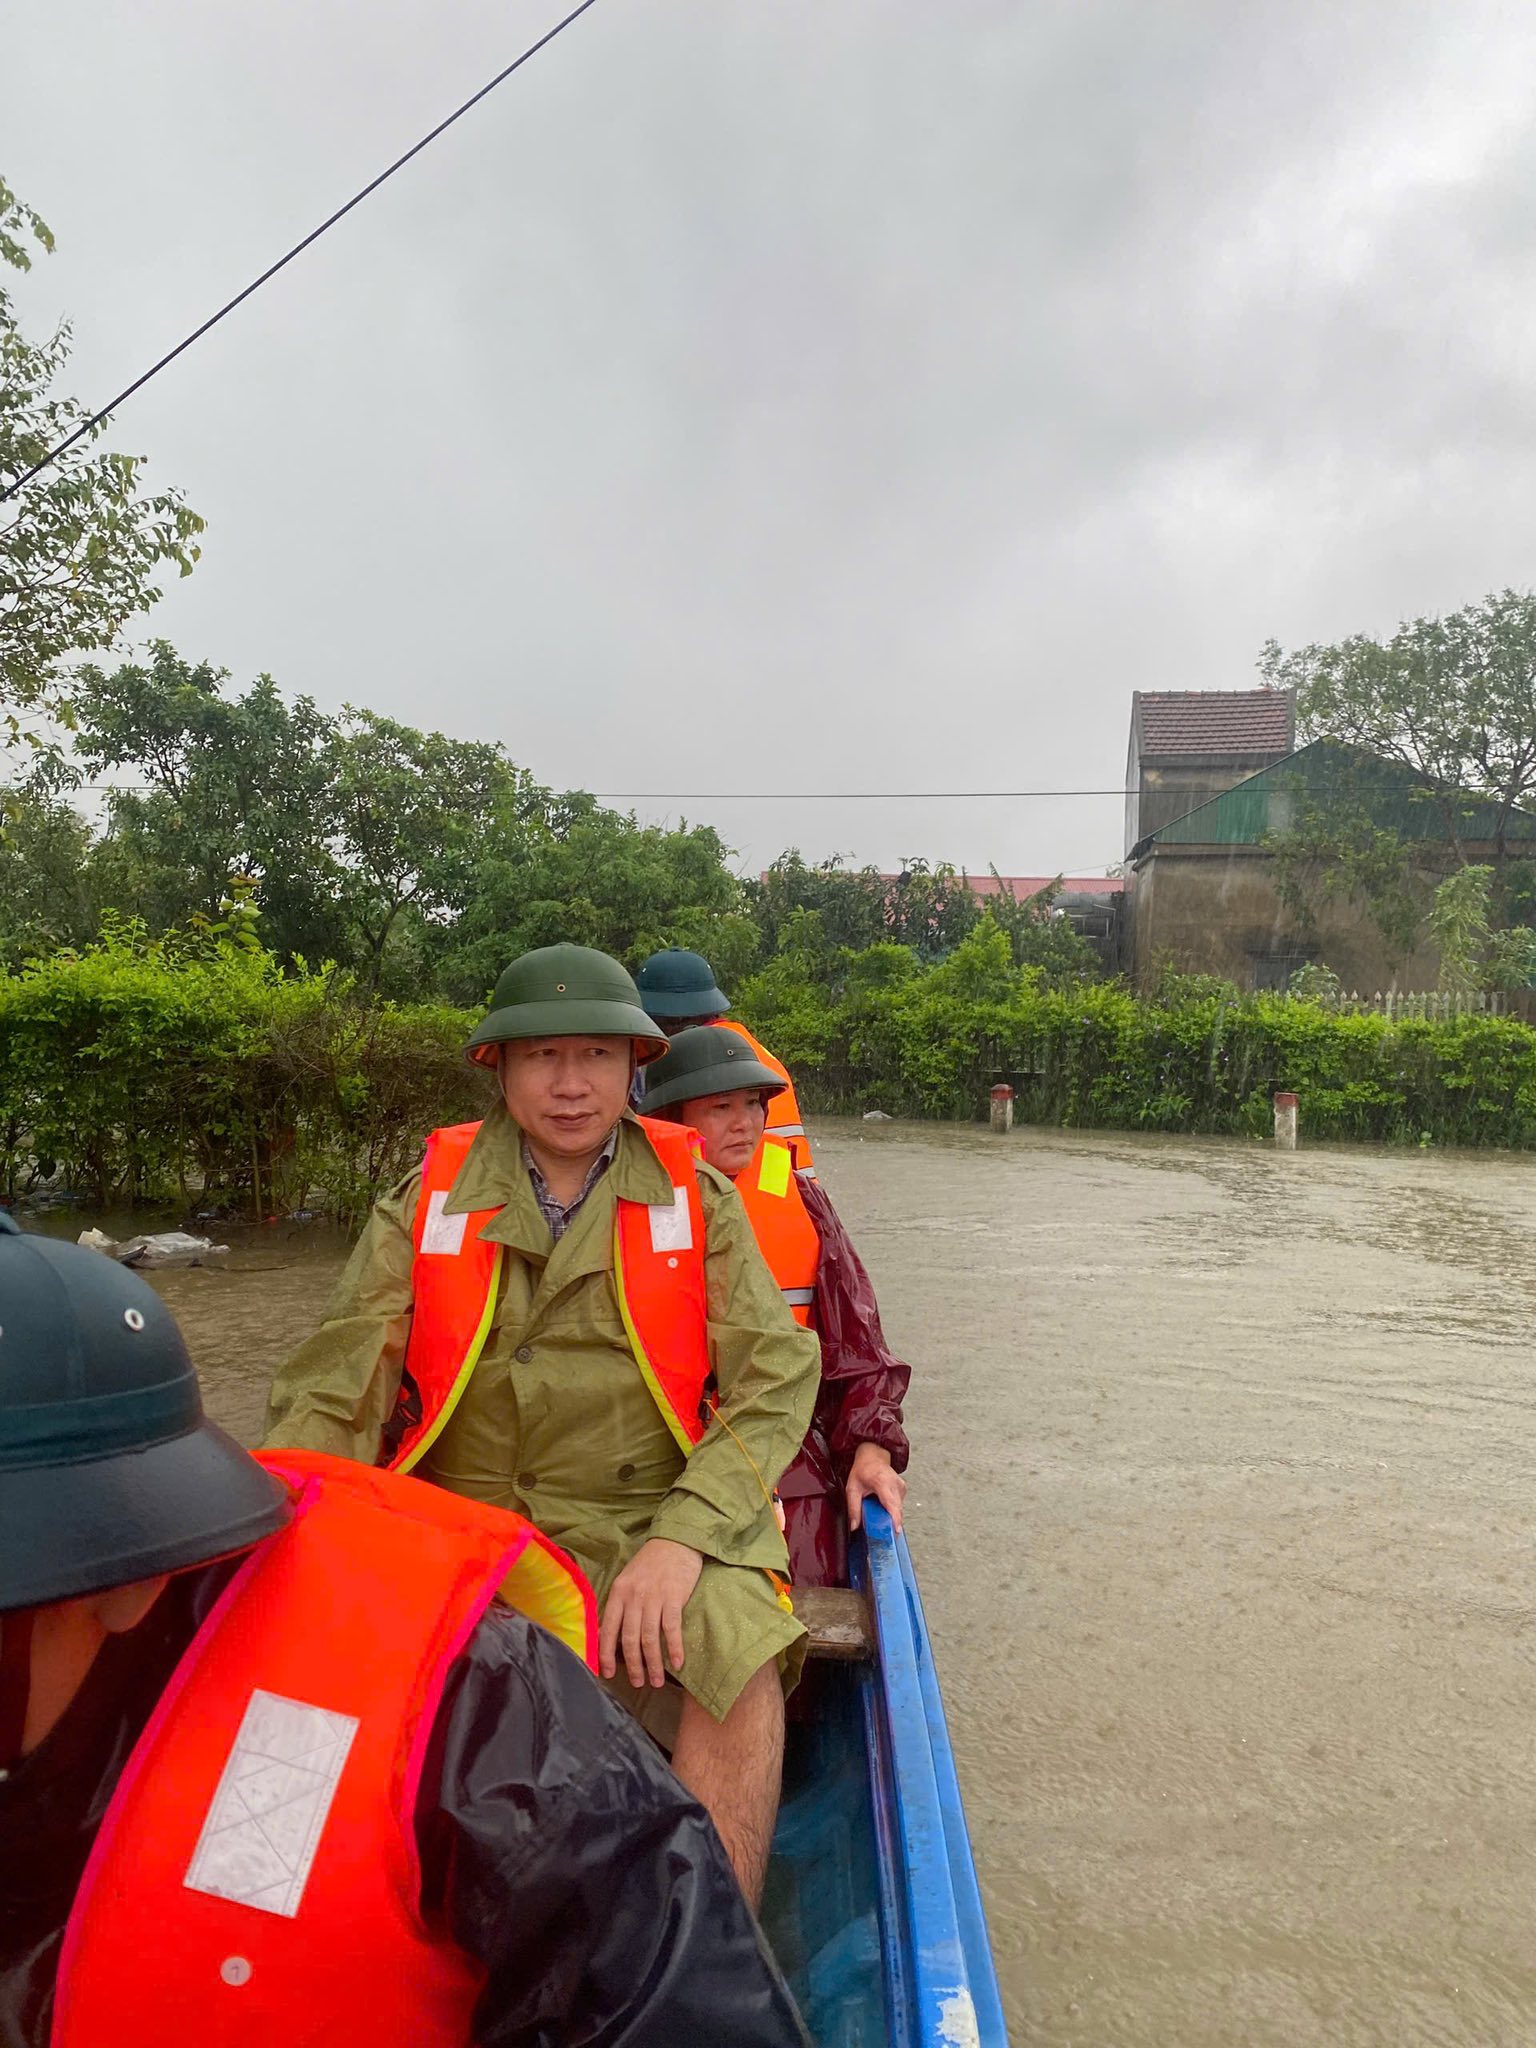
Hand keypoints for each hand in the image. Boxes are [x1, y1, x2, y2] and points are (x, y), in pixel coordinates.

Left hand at [599, 1538, 703, 1688]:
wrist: (676, 1540)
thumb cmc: (651, 1562)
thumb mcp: (627, 1579)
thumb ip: (620, 1605)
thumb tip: (609, 1634)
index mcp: (618, 1593)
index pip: (608, 1630)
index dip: (606, 1654)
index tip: (607, 1674)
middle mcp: (633, 1597)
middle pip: (630, 1639)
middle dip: (633, 1666)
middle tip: (638, 1683)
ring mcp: (653, 1597)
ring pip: (650, 1639)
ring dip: (653, 1664)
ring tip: (656, 1680)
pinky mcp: (674, 1597)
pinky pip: (672, 1629)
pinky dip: (674, 1648)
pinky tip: (676, 1663)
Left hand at [845, 1442, 906, 1534]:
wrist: (872, 1456)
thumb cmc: (863, 1470)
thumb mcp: (852, 1488)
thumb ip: (853, 1508)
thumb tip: (854, 1526)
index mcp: (882, 1482)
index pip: (891, 1504)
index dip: (895, 1518)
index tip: (896, 1530)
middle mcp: (895, 1483)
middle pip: (896, 1509)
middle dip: (889, 1522)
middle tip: (878, 1529)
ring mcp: (901, 1486)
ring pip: (898, 1509)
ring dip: (889, 1515)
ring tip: (876, 1510)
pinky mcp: (903, 1489)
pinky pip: (899, 1505)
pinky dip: (891, 1509)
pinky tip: (882, 1504)